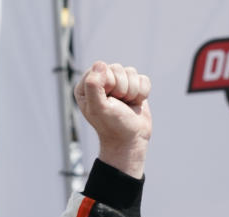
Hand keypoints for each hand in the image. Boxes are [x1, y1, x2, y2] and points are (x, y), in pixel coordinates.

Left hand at [74, 61, 151, 178]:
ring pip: (131, 72)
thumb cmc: (111, 125)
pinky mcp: (133, 86)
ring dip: (132, 92)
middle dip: (121, 88)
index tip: (107, 100)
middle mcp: (100, 82)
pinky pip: (143, 78)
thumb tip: (100, 64)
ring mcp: (117, 83)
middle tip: (117, 104)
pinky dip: (142, 93)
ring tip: (125, 105)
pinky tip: (134, 103)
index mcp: (86, 86)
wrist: (130, 139)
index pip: (101, 68)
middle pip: (117, 68)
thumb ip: (94, 86)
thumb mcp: (98, 108)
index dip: (108, 84)